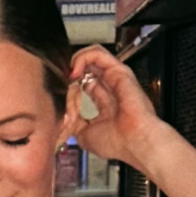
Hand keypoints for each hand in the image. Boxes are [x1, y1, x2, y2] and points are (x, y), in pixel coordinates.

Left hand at [66, 48, 163, 169]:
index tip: (61, 96)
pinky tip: (75, 71)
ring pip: (93, 55)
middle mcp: (111, 88)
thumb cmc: (117, 142)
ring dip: (76, 61)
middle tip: (62, 82)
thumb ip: (73, 120)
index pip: (84, 84)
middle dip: (71, 72)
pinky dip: (82, 58)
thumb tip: (64, 110)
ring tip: (69, 74)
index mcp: (105, 103)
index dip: (69, 86)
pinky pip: (98, 53)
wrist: (135, 142)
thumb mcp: (83, 135)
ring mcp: (115, 78)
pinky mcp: (119, 70)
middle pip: (88, 68)